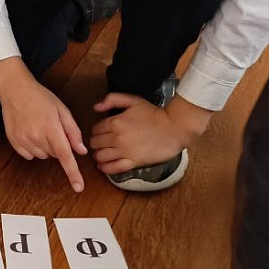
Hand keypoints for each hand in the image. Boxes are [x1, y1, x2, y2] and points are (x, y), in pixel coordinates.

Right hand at [0, 57, 86, 191]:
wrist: (15, 89)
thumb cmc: (40, 97)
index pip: (65, 156)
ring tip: (39, 127)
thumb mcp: (62, 110)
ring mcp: (23, 140)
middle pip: (55, 155)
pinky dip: (33, 148)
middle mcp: (36, 136)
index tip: (79, 187)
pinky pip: (29, 155)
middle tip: (52, 127)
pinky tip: (30, 132)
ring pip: (43, 156)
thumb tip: (81, 151)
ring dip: (45, 147)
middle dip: (58, 145)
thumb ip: (73, 132)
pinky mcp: (14, 141)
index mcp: (51, 128)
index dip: (73, 173)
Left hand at [90, 93, 210, 174]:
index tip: (101, 133)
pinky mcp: (133, 162)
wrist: (174, 127)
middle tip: (101, 144)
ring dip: (98, 156)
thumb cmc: (154, 114)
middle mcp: (116, 137)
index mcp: (115, 122)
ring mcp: (124, 151)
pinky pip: (113, 168)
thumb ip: (112, 99)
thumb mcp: (132, 100)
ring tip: (102, 154)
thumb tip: (96, 107)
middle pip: (94, 144)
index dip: (96, 132)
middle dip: (96, 143)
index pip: (94, 130)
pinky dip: (105, 168)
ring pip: (100, 156)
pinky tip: (104, 166)